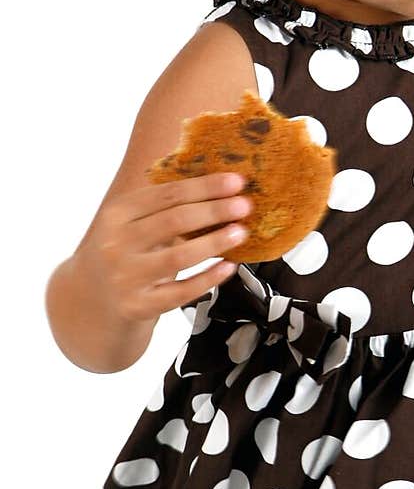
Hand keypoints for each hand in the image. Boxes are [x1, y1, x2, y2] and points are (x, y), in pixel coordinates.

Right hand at [86, 171, 252, 322]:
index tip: (236, 181)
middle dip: (215, 210)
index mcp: (117, 214)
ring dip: (215, 242)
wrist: (93, 299)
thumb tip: (221, 185)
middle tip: (244, 205)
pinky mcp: (137, 306)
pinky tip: (228, 267)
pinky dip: (208, 278)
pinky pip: (181, 292)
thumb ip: (164, 206)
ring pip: (179, 256)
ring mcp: (125, 277)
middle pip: (174, 220)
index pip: (167, 194)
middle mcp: (116, 244)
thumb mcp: (131, 224)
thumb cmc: (125, 253)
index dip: (205, 186)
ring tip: (240, 232)